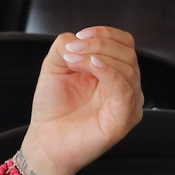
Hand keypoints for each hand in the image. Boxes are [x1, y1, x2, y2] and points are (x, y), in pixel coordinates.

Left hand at [21, 27, 143, 174]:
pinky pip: (125, 89)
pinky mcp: (125, 118)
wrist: (46, 141)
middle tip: (72, 51)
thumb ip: (66, 45)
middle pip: (127, 52)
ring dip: (97, 55)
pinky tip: (93, 65)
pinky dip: (110, 72)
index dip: (105, 34)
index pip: (124, 43)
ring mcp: (128, 103)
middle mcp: (125, 86)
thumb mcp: (55, 65)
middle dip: (98, 43)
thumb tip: (79, 38)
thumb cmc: (53, 109)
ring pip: (128, 67)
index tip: (81, 35)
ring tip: (73, 60)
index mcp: (113, 72)